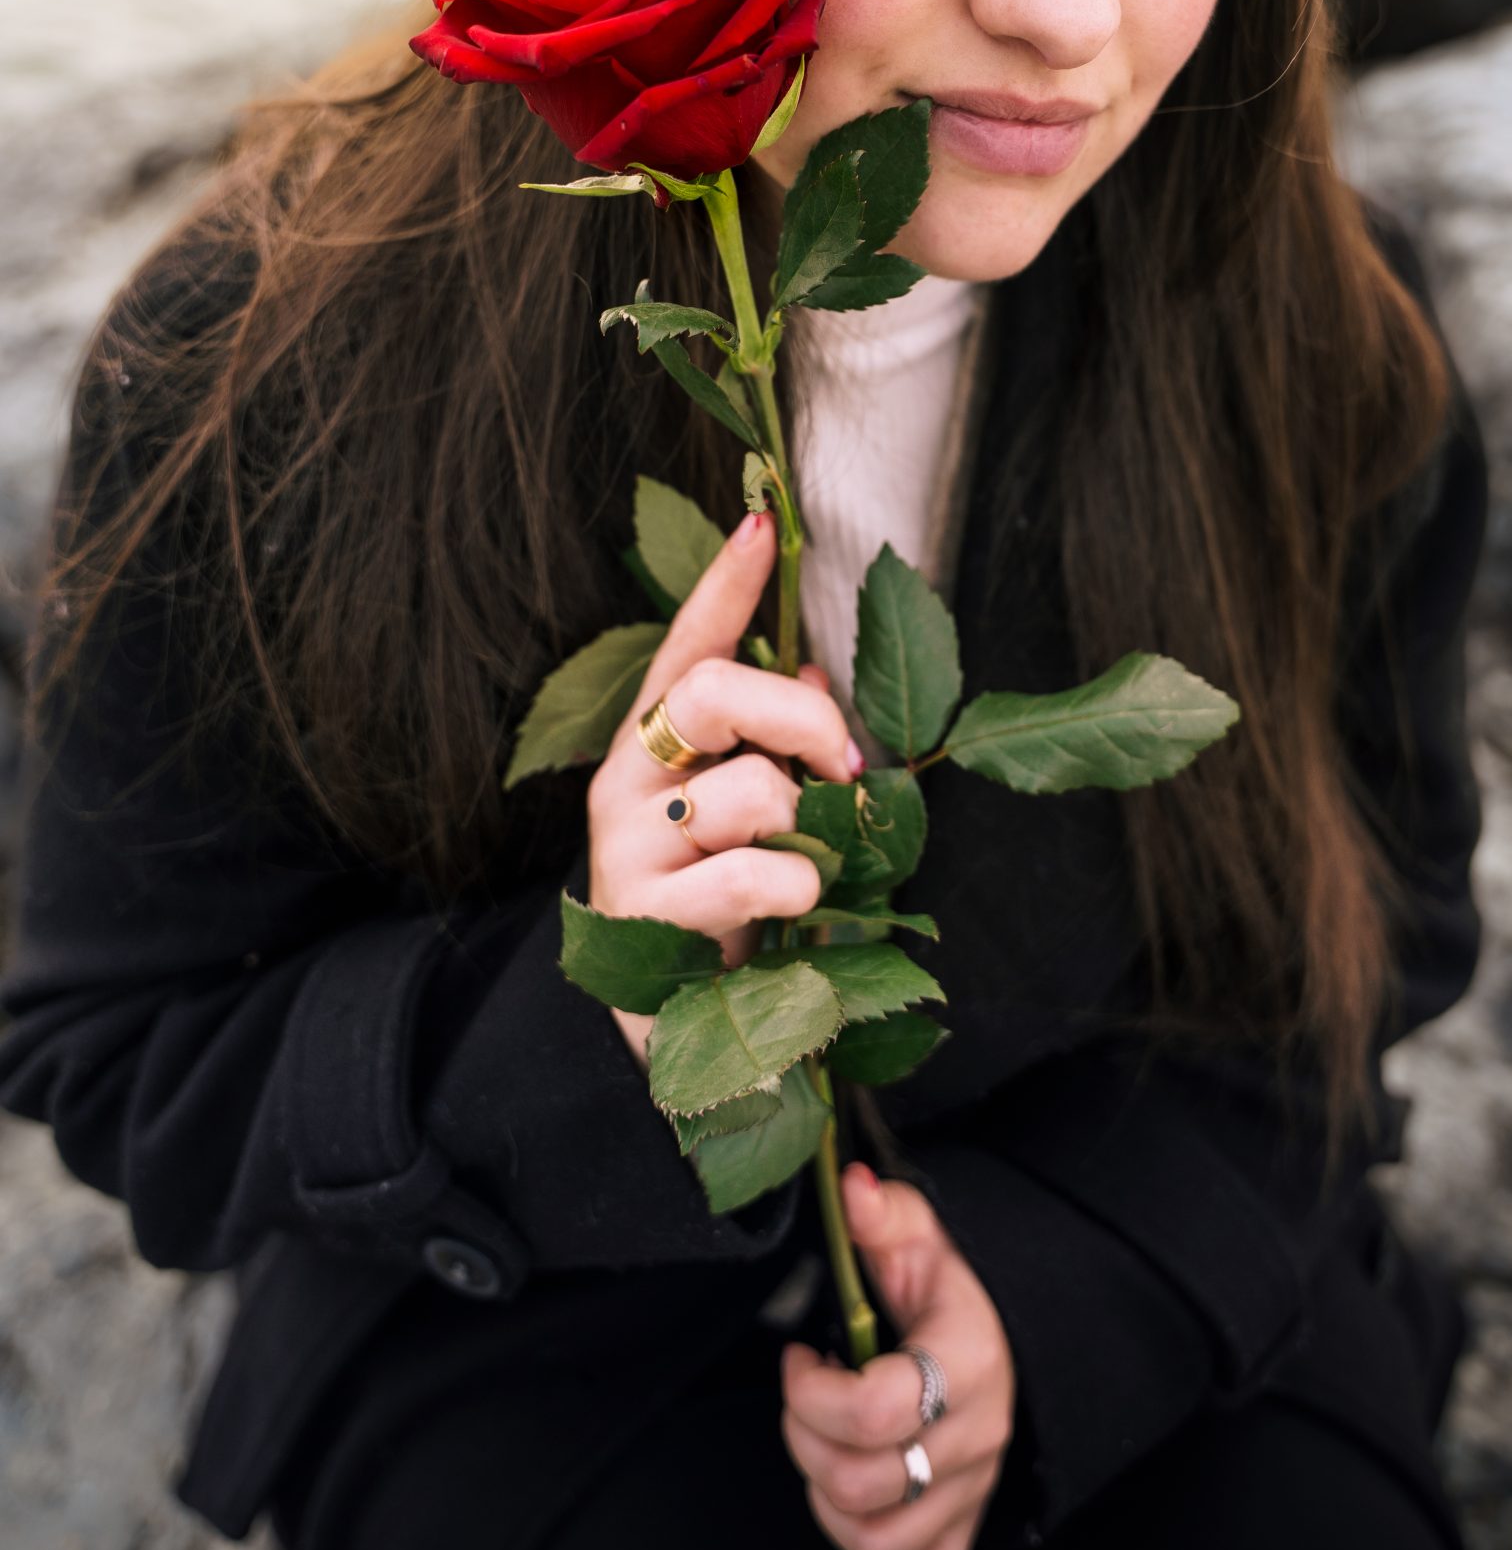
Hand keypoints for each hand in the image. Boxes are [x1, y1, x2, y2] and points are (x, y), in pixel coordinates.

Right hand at [586, 508, 863, 1064]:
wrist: (671, 1029)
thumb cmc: (720, 906)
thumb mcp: (754, 816)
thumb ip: (777, 742)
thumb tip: (815, 670)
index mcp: (655, 743)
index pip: (688, 642)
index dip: (725, 582)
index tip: (763, 520)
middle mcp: (626, 780)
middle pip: (717, 692)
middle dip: (803, 717)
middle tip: (846, 763)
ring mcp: (626, 846)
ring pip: (752, 790)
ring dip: (808, 832)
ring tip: (799, 871)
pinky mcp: (640, 916)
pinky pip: (754, 874)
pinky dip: (797, 890)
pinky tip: (783, 914)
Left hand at [780, 1162, 1016, 1549]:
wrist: (1012, 1331)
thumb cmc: (955, 1288)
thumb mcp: (923, 1237)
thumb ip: (883, 1215)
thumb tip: (850, 1190)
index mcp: (966, 1364)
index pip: (873, 1412)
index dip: (810, 1392)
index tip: (801, 1358)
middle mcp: (975, 1439)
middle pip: (859, 1484)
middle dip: (803, 1441)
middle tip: (804, 1399)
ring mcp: (971, 1492)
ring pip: (874, 1542)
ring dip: (825, 1501)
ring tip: (826, 1448)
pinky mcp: (964, 1528)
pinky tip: (852, 1522)